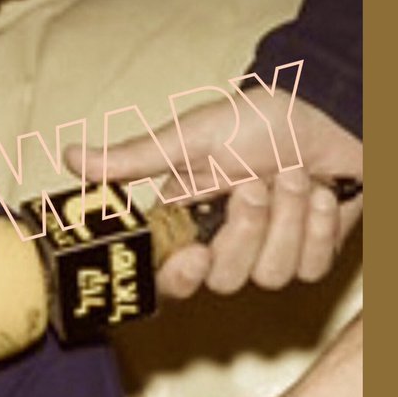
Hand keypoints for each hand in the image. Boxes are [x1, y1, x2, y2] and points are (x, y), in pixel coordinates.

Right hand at [68, 91, 362, 297]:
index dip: (178, 278)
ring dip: (288, 217)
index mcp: (184, 226)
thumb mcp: (189, 137)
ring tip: (293, 176)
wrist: (328, 116)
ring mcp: (266, 257)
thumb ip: (130, 159)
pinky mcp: (308, 258)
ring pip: (270, 275)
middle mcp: (221, 249)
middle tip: (256, 184)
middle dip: (246, 229)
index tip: (195, 254)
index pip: (166, 279)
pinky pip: (310, 265)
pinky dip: (317, 222)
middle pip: (223, 280)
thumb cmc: (257, 123)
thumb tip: (69, 157)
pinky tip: (319, 193)